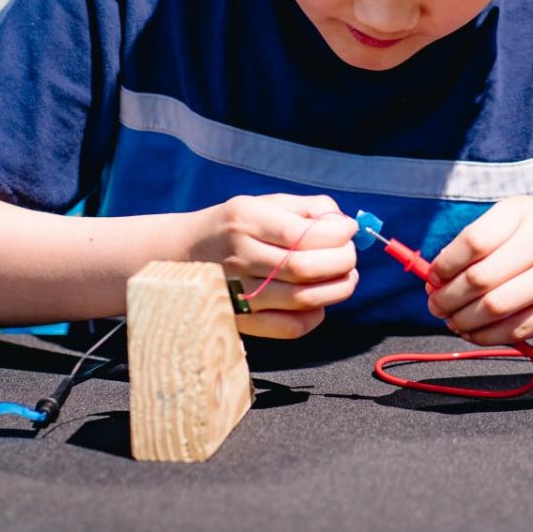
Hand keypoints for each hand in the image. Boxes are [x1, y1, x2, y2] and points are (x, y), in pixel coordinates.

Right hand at [199, 194, 358, 339]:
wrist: (183, 254)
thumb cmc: (236, 226)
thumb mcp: (265, 203)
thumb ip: (307, 209)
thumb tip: (345, 225)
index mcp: (246, 220)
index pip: (302, 233)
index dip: (337, 234)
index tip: (349, 231)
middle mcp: (239, 256)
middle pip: (305, 267)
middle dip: (342, 261)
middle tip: (349, 255)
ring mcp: (239, 292)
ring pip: (302, 299)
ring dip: (337, 289)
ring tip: (345, 276)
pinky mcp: (243, 319)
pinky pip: (289, 327)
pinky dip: (315, 317)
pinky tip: (320, 302)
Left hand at [425, 197, 532, 345]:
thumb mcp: (525, 220)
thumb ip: (484, 241)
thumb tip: (436, 277)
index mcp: (524, 214)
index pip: (472, 242)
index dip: (444, 266)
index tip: (433, 278)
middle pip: (479, 279)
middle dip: (447, 298)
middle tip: (436, 304)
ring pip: (495, 309)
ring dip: (463, 321)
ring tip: (452, 320)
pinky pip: (516, 330)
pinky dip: (487, 337)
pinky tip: (475, 332)